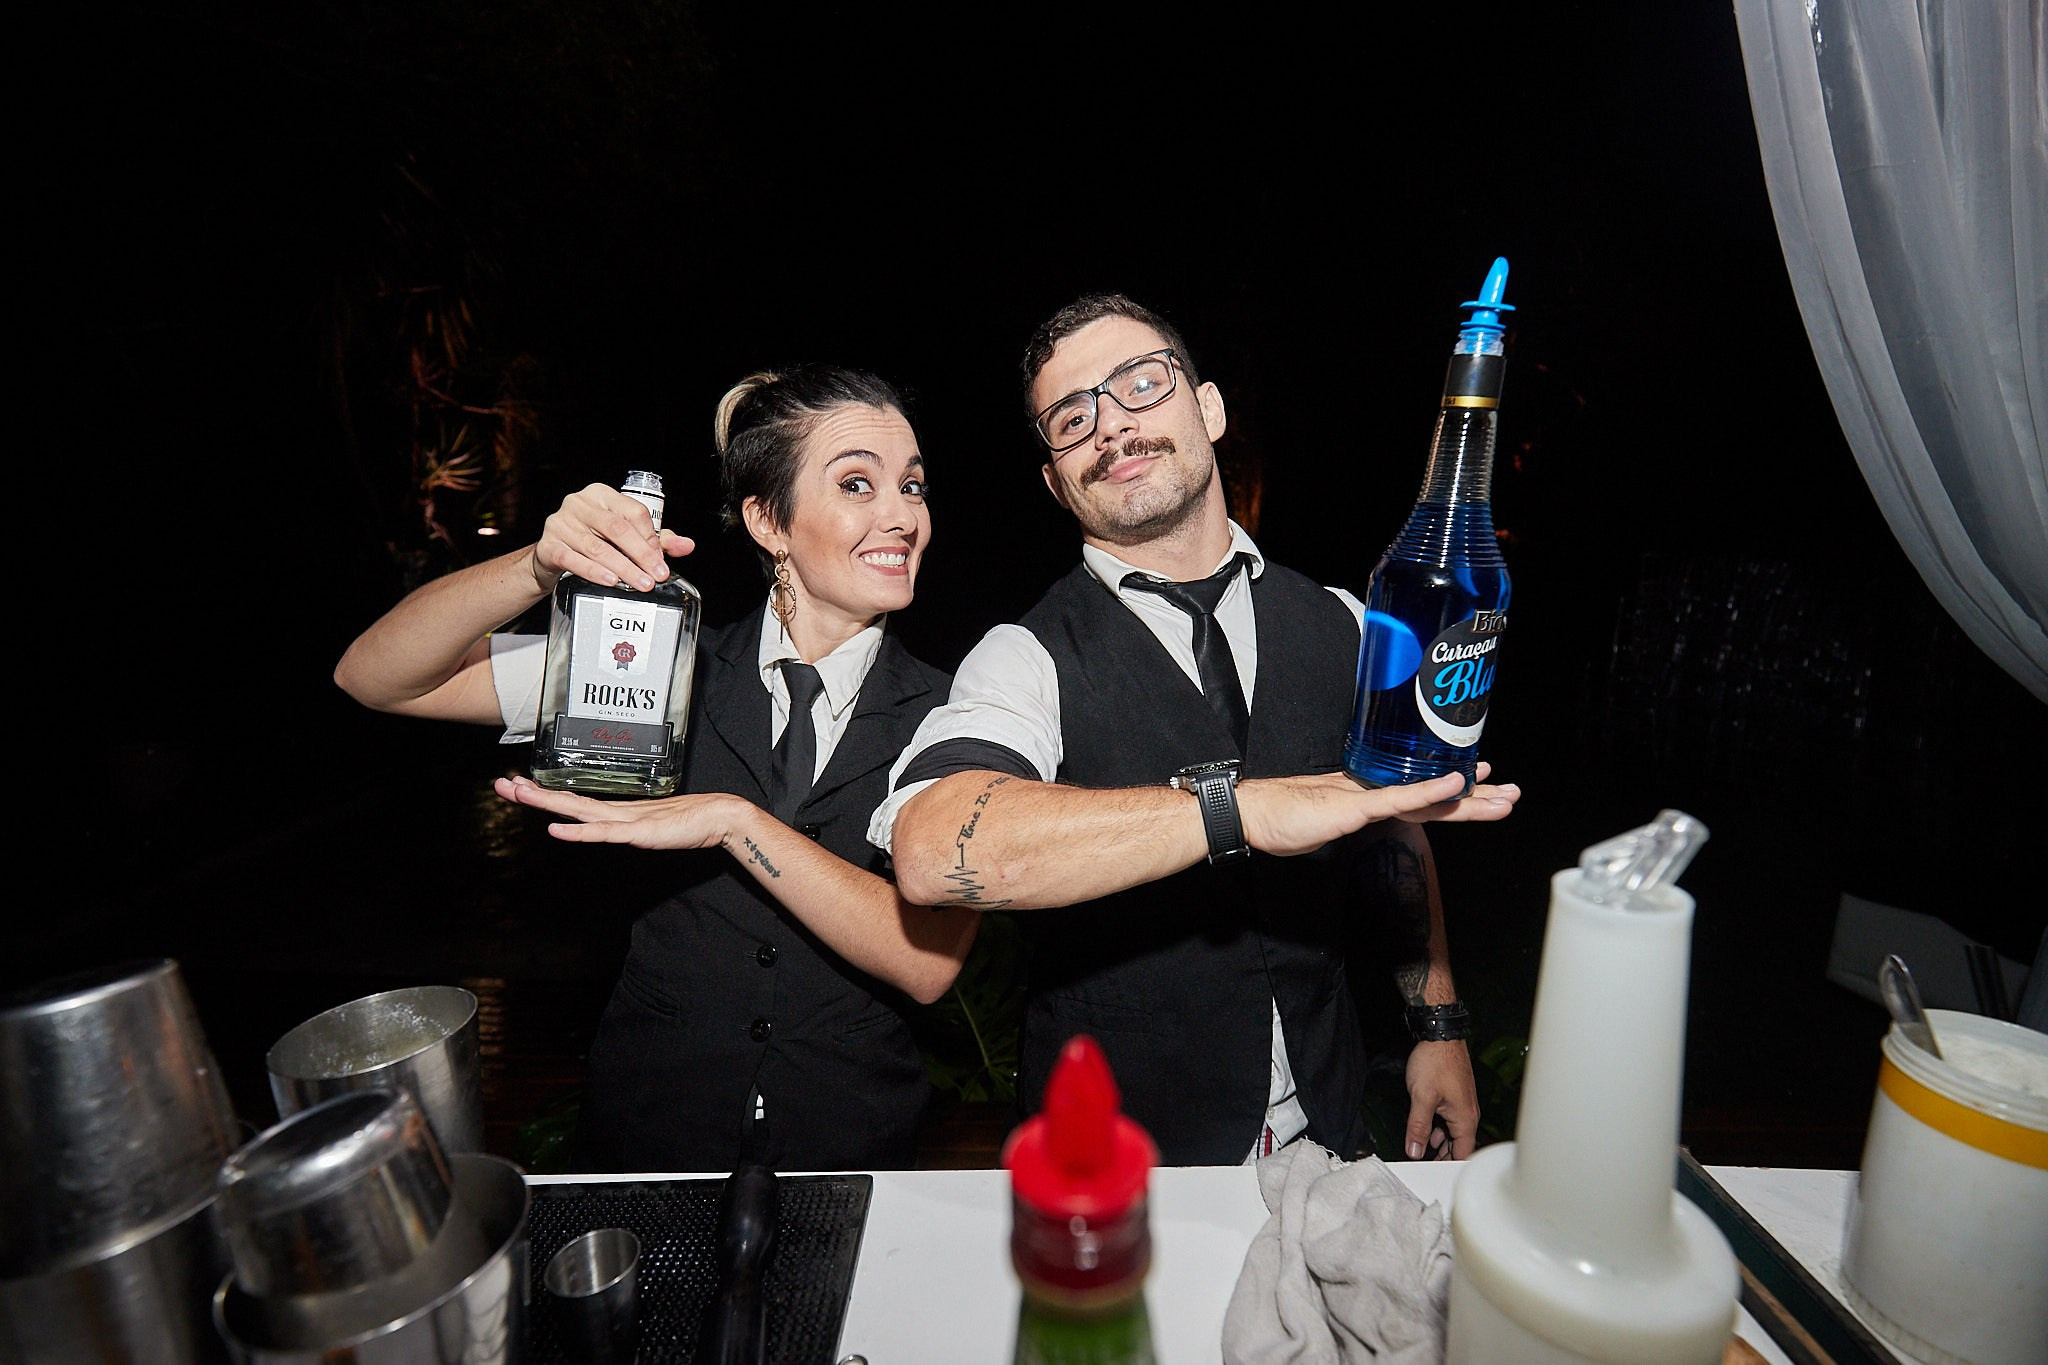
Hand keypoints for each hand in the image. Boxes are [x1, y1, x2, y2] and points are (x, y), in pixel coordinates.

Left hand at [494, 775, 737, 848]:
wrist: (718, 817)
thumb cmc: (689, 822)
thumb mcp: (651, 828)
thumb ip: (630, 828)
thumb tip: (612, 828)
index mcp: (616, 811)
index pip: (571, 801)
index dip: (544, 793)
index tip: (518, 786)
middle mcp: (615, 811)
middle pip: (566, 800)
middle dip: (532, 793)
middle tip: (501, 784)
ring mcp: (625, 820)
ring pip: (577, 810)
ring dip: (546, 802)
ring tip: (518, 793)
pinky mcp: (638, 832)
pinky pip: (602, 833)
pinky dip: (578, 831)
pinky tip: (556, 829)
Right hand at [529, 483, 695, 593]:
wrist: (552, 556)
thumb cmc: (592, 539)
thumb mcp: (623, 535)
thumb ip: (655, 539)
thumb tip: (686, 545)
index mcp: (602, 495)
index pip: (633, 511)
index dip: (650, 537)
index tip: (661, 560)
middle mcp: (580, 504)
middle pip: (617, 528)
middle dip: (641, 555)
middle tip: (656, 576)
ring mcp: (561, 523)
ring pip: (597, 547)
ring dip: (622, 568)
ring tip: (639, 583)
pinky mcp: (548, 545)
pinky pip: (572, 559)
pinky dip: (593, 572)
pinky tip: (610, 581)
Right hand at [1237, 764, 1519, 856]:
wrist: (1252, 815)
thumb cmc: (1283, 818)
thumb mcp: (1329, 821)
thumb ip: (1351, 813)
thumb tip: (1362, 811)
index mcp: (1371, 797)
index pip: (1422, 797)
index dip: (1453, 792)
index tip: (1481, 782)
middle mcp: (1375, 792)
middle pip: (1434, 797)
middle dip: (1475, 796)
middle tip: (1511, 791)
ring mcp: (1366, 797)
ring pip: (1427, 797)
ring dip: (1467, 796)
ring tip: (1502, 792)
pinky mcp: (1354, 806)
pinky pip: (1399, 800)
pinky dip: (1429, 792)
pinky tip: (1454, 785)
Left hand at [1404, 1039, 1480, 1159]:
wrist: (1439, 1034)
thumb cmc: (1435, 1061)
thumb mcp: (1422, 1097)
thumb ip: (1418, 1127)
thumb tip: (1415, 1150)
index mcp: (1464, 1118)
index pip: (1461, 1154)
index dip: (1448, 1167)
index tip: (1433, 1176)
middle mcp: (1467, 1114)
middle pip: (1458, 1146)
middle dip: (1441, 1157)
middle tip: (1423, 1168)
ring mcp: (1461, 1104)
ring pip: (1452, 1133)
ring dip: (1438, 1143)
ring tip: (1421, 1153)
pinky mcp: (1454, 1096)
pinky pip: (1448, 1120)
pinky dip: (1437, 1128)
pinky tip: (1426, 1131)